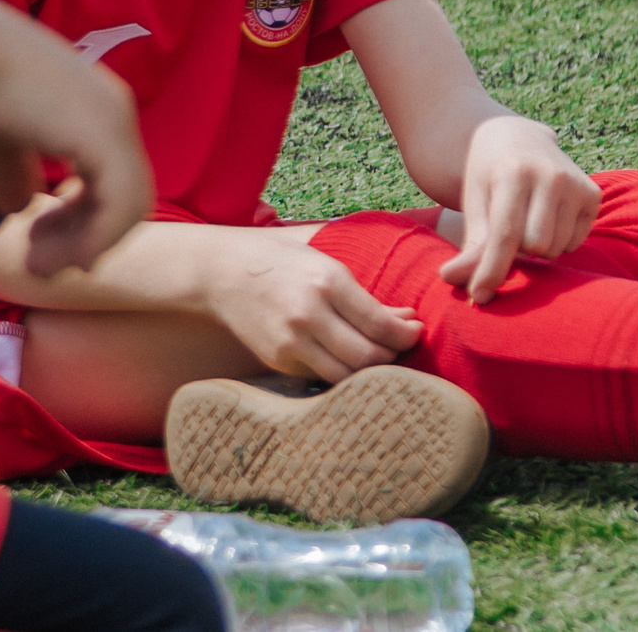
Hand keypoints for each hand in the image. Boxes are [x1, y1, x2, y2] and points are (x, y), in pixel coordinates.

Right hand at [0, 47, 149, 277]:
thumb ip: (14, 170)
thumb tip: (20, 206)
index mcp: (92, 105)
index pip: (111, 177)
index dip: (84, 221)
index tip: (40, 246)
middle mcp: (113, 109)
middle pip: (125, 195)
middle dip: (87, 237)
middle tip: (44, 266)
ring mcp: (114, 120)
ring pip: (128, 206)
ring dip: (86, 245)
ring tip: (40, 264)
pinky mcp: (104, 135)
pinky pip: (119, 206)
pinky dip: (94, 239)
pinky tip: (56, 255)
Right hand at [209, 237, 425, 383]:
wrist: (222, 272)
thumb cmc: (281, 261)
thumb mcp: (326, 264)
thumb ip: (365, 296)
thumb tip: (406, 320)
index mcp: (327, 282)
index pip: (379, 324)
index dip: (406, 335)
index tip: (416, 331)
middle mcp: (309, 314)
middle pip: (367, 357)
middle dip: (392, 356)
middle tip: (399, 347)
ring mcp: (290, 342)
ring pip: (346, 376)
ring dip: (369, 372)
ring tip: (377, 356)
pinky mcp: (277, 359)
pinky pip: (320, 376)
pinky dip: (340, 372)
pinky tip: (346, 358)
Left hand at [437, 116, 600, 304]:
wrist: (518, 137)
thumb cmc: (489, 174)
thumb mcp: (474, 201)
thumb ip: (471, 242)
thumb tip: (451, 279)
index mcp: (514, 172)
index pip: (506, 234)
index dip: (491, 270)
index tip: (478, 297)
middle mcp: (551, 174)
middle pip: (534, 247)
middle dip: (517, 249)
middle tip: (507, 227)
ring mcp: (576, 183)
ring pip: (555, 249)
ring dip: (536, 247)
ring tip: (527, 219)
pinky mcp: (593, 194)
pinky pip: (573, 245)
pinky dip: (557, 241)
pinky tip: (547, 216)